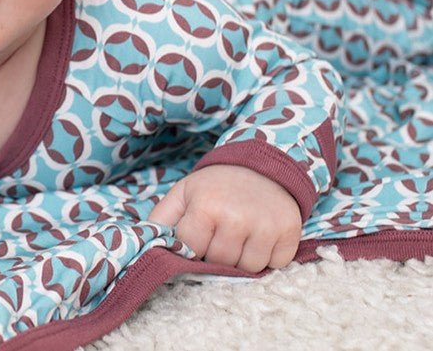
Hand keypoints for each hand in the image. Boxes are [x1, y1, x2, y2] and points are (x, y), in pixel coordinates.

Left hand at [147, 164, 301, 272]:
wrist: (261, 166)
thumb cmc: (216, 186)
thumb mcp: (184, 193)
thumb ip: (161, 220)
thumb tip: (146, 246)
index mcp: (206, 206)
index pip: (192, 252)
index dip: (193, 247)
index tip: (198, 235)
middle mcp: (237, 217)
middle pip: (221, 262)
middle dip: (217, 253)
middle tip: (220, 232)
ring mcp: (266, 226)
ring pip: (249, 269)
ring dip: (242, 258)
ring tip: (239, 234)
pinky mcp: (290, 233)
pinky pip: (275, 265)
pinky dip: (268, 256)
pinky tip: (260, 236)